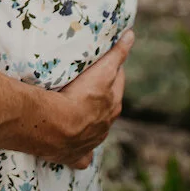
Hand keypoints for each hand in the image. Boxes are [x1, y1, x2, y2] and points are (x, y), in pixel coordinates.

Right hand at [48, 29, 132, 168]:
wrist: (57, 126)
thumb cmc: (75, 94)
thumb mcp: (100, 70)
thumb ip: (117, 54)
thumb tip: (132, 35)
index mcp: (112, 101)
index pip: (116, 78)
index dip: (113, 68)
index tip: (109, 60)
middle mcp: (106, 121)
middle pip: (111, 102)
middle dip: (106, 91)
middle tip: (95, 79)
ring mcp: (93, 139)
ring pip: (98, 127)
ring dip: (94, 118)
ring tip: (81, 107)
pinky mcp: (79, 155)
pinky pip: (84, 155)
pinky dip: (83, 151)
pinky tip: (80, 149)